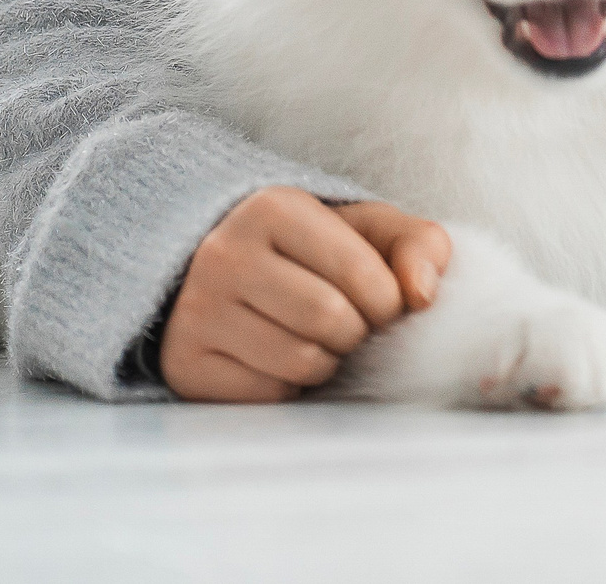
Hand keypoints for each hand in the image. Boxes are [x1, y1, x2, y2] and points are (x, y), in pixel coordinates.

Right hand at [159, 188, 451, 402]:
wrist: (230, 276)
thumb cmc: (318, 252)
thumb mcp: (371, 229)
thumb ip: (419, 245)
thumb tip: (423, 294)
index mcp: (273, 208)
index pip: (360, 272)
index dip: (389, 300)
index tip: (383, 302)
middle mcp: (223, 253)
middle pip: (330, 319)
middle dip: (357, 333)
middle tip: (349, 325)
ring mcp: (195, 310)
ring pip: (299, 362)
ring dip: (327, 363)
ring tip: (316, 339)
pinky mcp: (183, 364)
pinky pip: (265, 396)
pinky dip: (288, 388)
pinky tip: (279, 359)